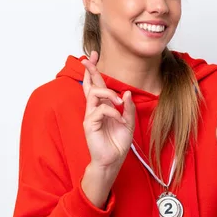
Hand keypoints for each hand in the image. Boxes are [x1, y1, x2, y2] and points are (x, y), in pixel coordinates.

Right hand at [81, 51, 135, 205]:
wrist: (113, 160)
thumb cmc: (118, 143)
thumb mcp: (128, 123)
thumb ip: (128, 108)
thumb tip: (126, 93)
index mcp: (103, 107)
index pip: (97, 86)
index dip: (94, 71)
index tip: (93, 57)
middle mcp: (95, 109)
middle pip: (90, 85)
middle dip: (90, 70)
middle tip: (88, 58)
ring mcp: (90, 116)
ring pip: (95, 94)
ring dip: (109, 94)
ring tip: (119, 102)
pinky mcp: (89, 124)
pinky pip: (100, 110)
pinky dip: (112, 111)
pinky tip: (118, 118)